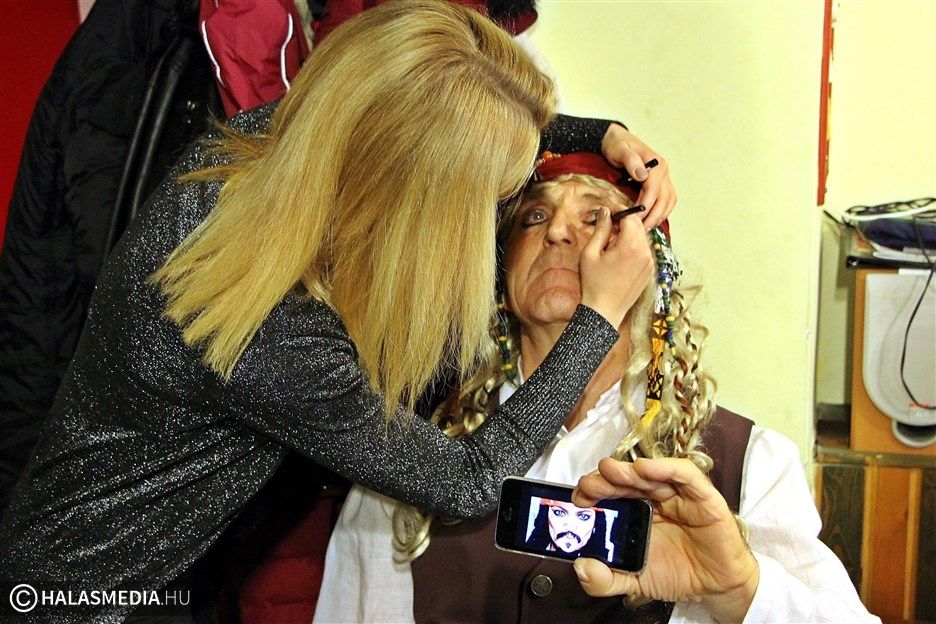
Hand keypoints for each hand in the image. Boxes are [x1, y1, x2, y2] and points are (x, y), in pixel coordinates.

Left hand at [572, 457, 758, 622]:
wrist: (716, 587)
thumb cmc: (678, 574)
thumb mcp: (634, 581)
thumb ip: (605, 579)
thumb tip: (582, 567)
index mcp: (636, 513)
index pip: (610, 493)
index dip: (593, 491)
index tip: (578, 498)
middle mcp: (654, 499)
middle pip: (626, 480)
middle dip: (605, 479)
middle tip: (589, 484)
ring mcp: (677, 495)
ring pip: (651, 474)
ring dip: (629, 470)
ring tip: (610, 471)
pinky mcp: (702, 496)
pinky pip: (685, 475)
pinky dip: (665, 468)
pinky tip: (646, 469)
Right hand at [579, 208, 653, 328]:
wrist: (605, 311)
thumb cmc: (594, 284)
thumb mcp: (590, 253)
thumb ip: (600, 229)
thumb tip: (605, 212)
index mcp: (631, 246)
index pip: (630, 217)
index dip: (618, 212)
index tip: (607, 213)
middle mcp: (645, 253)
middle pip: (638, 226)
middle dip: (624, 223)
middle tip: (607, 230)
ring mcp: (650, 263)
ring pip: (642, 238)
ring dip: (629, 236)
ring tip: (611, 247)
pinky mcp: (650, 271)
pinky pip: (644, 251)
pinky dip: (634, 248)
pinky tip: (619, 259)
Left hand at [601, 124, 675, 229]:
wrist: (616, 139)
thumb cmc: (616, 145)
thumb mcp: (619, 149)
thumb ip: (630, 160)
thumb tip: (642, 175)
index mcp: (656, 163)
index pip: (654, 189)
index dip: (646, 206)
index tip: (636, 218)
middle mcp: (663, 170)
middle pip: (664, 198)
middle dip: (654, 215)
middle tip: (641, 229)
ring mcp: (664, 177)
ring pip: (669, 201)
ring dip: (659, 216)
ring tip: (647, 228)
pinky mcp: (661, 183)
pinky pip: (667, 200)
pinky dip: (661, 212)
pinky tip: (651, 221)